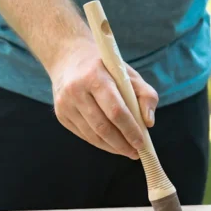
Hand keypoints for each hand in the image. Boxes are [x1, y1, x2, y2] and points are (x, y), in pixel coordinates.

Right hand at [49, 38, 157, 158]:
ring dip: (112, 147)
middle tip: (136, 153)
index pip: (116, 110)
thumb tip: (149, 123)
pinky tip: (112, 144)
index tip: (142, 143)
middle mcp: (76, 90)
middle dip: (122, 144)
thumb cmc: (105, 67)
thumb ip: (145, 94)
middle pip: (103, 127)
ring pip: (92, 135)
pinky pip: (84, 135)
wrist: (68, 57)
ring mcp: (65, 104)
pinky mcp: (61, 115)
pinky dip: (100, 143)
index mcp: (95, 76)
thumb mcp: (127, 73)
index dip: (130, 130)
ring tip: (127, 150)